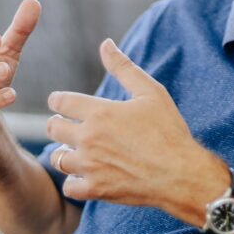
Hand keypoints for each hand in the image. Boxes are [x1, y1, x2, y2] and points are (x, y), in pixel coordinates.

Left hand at [46, 39, 227, 221]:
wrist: (181, 173)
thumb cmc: (168, 130)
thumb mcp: (150, 92)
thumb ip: (123, 67)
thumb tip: (105, 44)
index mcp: (99, 112)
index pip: (59, 102)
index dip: (59, 101)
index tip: (65, 105)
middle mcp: (88, 138)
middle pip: (52, 128)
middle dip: (58, 125)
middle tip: (70, 126)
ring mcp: (90, 166)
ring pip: (58, 158)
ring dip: (65, 152)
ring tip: (79, 151)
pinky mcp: (95, 189)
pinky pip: (68, 186)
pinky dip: (74, 181)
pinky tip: (86, 175)